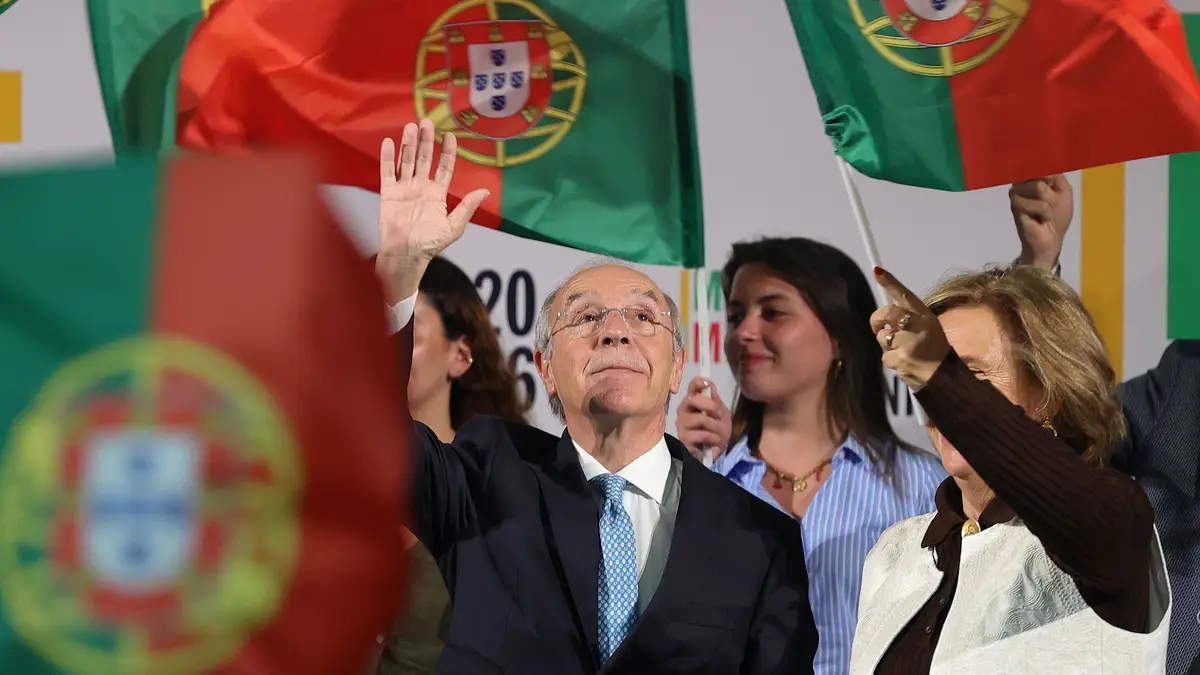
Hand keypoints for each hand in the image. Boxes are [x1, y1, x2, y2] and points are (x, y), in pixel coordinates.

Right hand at [376, 119, 489, 302]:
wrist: (405, 254)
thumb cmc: (430, 243)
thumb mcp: (454, 226)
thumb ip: (467, 207)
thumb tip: (485, 191)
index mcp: (437, 194)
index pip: (444, 167)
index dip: (447, 152)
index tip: (450, 135)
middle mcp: (421, 187)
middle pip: (424, 158)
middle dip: (426, 140)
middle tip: (427, 121)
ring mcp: (404, 188)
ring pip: (407, 160)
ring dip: (409, 143)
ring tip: (411, 126)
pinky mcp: (388, 192)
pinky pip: (387, 171)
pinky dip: (388, 157)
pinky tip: (390, 142)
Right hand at [675, 377, 731, 458]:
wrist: (715, 450)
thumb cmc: (716, 429)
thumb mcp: (721, 413)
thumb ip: (715, 400)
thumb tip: (710, 386)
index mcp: (694, 400)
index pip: (692, 386)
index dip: (699, 382)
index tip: (708, 384)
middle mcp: (684, 410)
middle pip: (693, 399)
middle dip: (711, 406)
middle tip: (718, 415)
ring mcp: (682, 424)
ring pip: (700, 419)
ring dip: (715, 426)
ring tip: (719, 433)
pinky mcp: (684, 439)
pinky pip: (702, 435)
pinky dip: (713, 438)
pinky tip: (714, 442)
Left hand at [869, 267, 950, 391]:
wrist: (943, 375)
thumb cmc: (933, 346)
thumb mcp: (928, 325)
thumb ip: (908, 316)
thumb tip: (884, 310)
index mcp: (925, 316)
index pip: (905, 296)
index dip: (890, 282)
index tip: (877, 272)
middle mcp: (917, 327)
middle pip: (887, 312)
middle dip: (877, 319)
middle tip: (879, 325)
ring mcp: (908, 344)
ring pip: (881, 336)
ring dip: (886, 342)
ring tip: (903, 349)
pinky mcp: (900, 360)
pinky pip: (884, 355)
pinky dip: (890, 358)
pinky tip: (904, 361)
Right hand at [1009, 174, 1072, 269]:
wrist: (1051, 239)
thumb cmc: (1058, 215)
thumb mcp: (1064, 191)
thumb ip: (1056, 175)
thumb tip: (1045, 165)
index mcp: (1033, 176)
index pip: (1036, 161)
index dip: (1045, 166)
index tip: (1053, 175)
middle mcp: (1021, 182)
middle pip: (1039, 173)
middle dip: (1052, 190)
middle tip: (1052, 202)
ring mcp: (1016, 194)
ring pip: (1038, 186)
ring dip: (1049, 202)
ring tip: (1047, 213)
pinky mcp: (1015, 208)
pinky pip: (1037, 203)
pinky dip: (1045, 212)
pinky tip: (1041, 219)